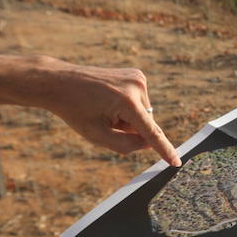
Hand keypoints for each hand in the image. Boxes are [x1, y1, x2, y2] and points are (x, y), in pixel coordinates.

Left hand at [29, 58, 180, 165]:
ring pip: (143, 113)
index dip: (164, 150)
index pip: (151, 132)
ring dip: (128, 117)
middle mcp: (137, 86)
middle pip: (145, 123)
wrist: (60, 81)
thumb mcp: (96, 135)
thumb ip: (125, 145)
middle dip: (130, 129)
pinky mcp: (136, 74)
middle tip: (104, 120)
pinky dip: (128, 107)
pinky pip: (139, 101)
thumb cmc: (75, 109)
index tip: (176, 162)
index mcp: (127, 101)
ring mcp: (138, 77)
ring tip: (104, 107)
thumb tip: (148, 144)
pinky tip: (109, 100)